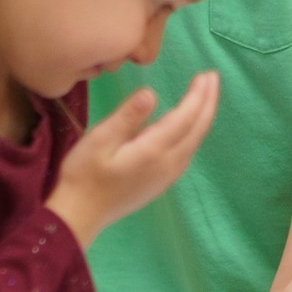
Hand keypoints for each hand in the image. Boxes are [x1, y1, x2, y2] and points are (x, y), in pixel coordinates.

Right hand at [46, 74, 218, 246]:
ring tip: (206, 95)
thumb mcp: (99, 139)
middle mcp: (168, 164)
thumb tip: (151, 93)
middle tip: (213, 77)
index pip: (185, 117)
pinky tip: (191, 125)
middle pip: (197, 129)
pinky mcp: (162, 183)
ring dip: (203, 116)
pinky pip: (187, 151)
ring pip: (195, 141)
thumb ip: (127, 117)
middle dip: (208, 101)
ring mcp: (167, 176)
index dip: (198, 95)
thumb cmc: (83, 174)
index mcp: (154, 150)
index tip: (206, 75)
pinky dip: (195, 132)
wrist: (79, 216)